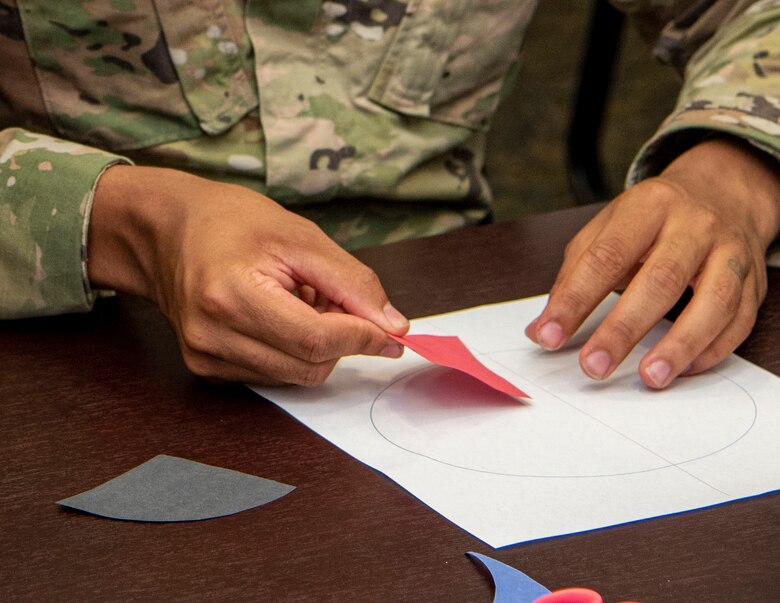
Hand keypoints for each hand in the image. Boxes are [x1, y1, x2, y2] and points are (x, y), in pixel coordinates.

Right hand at [88, 165, 408, 384]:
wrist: (166, 230)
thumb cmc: (230, 222)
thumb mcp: (301, 236)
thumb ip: (352, 282)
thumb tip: (393, 326)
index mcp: (233, 295)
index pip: (316, 339)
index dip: (362, 337)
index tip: (391, 332)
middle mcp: (212, 336)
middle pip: (309, 366)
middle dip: (340, 340)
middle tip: (336, 301)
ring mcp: (204, 357)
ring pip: (295, 376)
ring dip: (316, 347)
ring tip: (300, 302)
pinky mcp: (205, 368)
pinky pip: (273, 375)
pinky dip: (291, 352)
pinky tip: (278, 318)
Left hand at [526, 137, 779, 387]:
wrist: (722, 192)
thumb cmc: (651, 220)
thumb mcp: (607, 229)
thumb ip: (574, 275)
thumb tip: (542, 328)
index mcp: (648, 206)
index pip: (606, 256)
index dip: (575, 299)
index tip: (549, 336)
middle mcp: (694, 225)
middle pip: (660, 280)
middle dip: (623, 329)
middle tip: (594, 366)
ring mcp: (730, 251)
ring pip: (713, 301)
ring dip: (680, 345)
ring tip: (650, 378)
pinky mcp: (754, 280)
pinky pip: (739, 320)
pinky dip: (712, 349)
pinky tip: (683, 369)